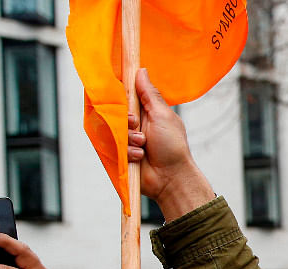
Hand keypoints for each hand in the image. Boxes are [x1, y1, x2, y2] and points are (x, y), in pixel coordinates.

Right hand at [128, 68, 214, 220]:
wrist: (171, 178)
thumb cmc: (173, 146)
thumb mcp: (163, 115)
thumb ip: (149, 94)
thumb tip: (141, 70)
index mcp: (146, 112)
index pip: (126, 96)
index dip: (123, 96)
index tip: (123, 97)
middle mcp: (135, 124)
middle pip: (117, 113)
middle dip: (127, 120)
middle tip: (138, 127)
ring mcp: (128, 140)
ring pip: (115, 131)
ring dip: (129, 138)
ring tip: (143, 145)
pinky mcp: (122, 155)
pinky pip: (114, 147)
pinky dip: (128, 152)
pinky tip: (139, 157)